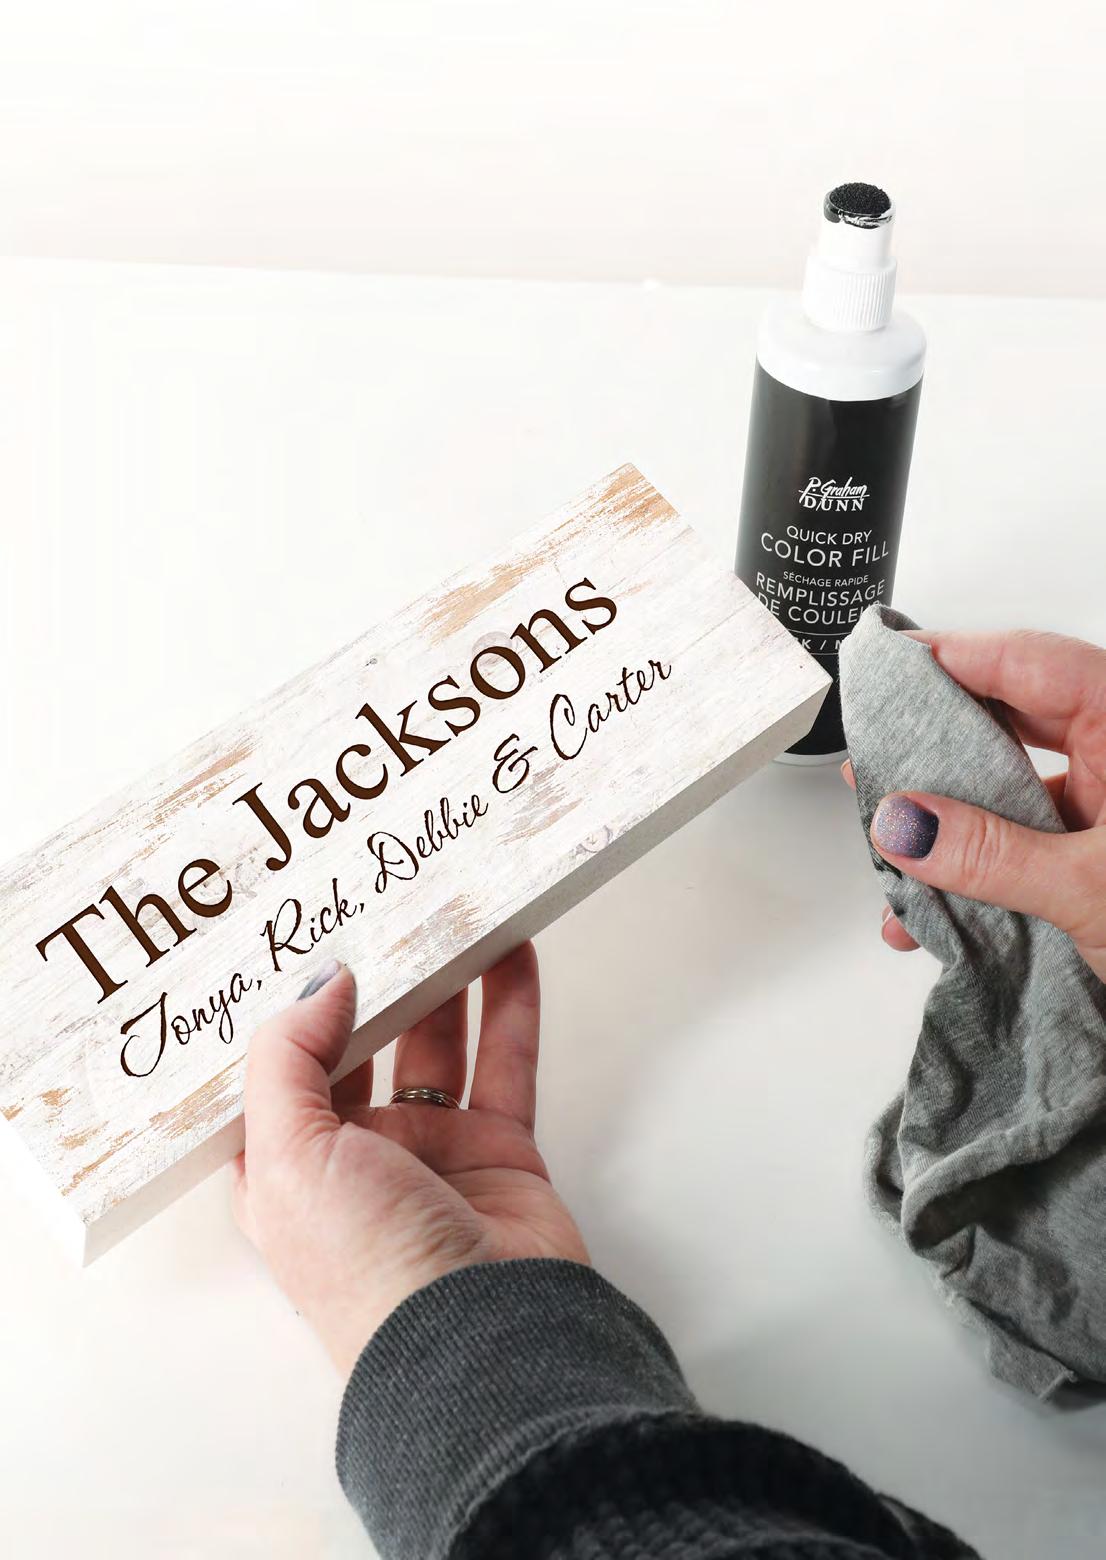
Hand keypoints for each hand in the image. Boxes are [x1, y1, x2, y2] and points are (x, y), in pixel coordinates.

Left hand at [231, 942, 587, 1375]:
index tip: (296, 937)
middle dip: (370, 983)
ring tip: (449, 912)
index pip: (276, 1070)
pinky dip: (510, 1006)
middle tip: (381, 909)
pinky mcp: (498, 1149)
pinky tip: (513, 951)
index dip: (284, 1008)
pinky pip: (504, 1061)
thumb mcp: (288, 1157)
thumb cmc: (367, 1267)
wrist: (480, 1337)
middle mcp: (355, 1156)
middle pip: (361, 1045)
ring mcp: (431, 1151)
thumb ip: (289, 1056)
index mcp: (287, 1167)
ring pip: (436, 1043)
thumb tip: (323, 982)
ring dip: (443, 982)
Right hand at [844, 628, 1105, 982]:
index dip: (954, 657)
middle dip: (937, 746)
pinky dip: (976, 867)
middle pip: (1012, 719)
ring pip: (1012, 784)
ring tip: (892, 845)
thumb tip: (904, 823)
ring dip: (949, 821)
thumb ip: (990, 856)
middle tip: (876, 755)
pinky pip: (1023, 840)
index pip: (1029, 664)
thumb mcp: (1092, 891)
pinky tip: (933, 907)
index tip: (888, 669)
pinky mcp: (1098, 853)